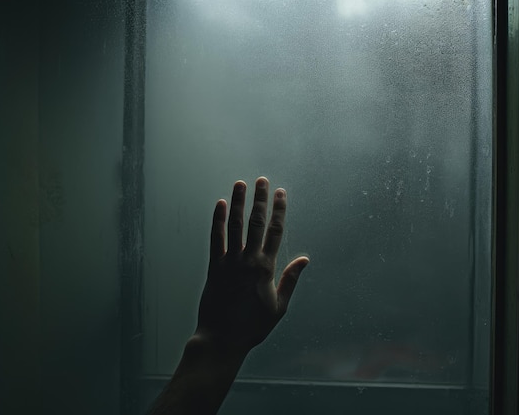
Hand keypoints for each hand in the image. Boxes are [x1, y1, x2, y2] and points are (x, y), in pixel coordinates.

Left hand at [194, 177, 309, 354]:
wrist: (222, 338)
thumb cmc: (253, 326)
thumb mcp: (279, 307)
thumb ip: (290, 280)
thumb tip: (304, 260)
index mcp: (266, 268)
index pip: (275, 232)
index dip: (279, 210)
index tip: (281, 193)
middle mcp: (248, 260)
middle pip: (255, 222)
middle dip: (260, 200)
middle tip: (262, 180)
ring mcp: (229, 262)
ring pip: (235, 226)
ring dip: (238, 203)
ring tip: (241, 184)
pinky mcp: (213, 267)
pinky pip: (215, 239)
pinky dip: (218, 221)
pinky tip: (220, 205)